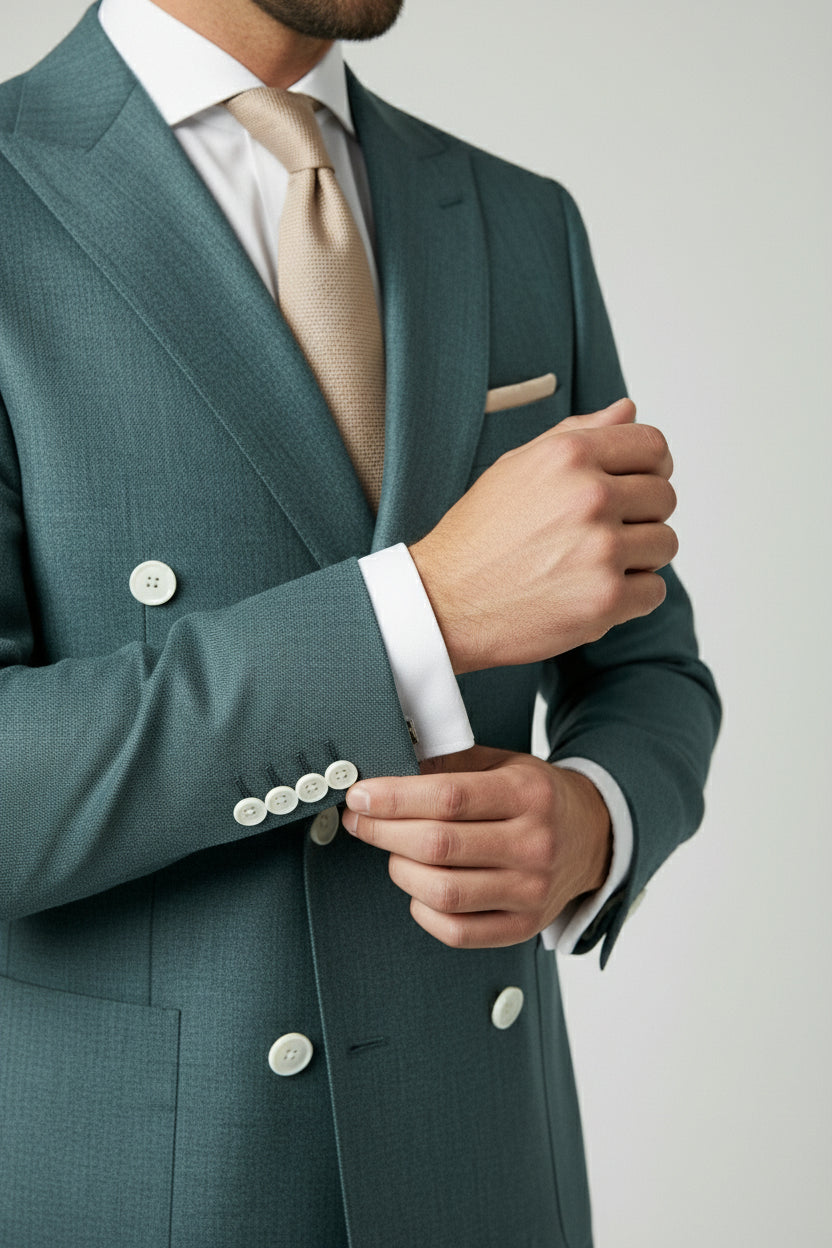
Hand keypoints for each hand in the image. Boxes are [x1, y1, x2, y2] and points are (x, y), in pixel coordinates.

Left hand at [341, 745, 611, 948]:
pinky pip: (457, 931)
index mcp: (528, 794)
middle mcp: (534, 844)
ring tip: (395, 853)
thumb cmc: (535, 796)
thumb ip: (451, 765)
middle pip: (439, 846)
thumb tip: (388, 768)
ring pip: (443, 892)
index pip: (449, 798)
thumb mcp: (503, 764)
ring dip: (401, 871)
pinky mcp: (524, 927)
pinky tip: (419, 888)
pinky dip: (423, 910)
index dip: (395, 799)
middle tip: (361, 821)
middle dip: (384, 832)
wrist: (592, 837)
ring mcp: (531, 891)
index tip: (361, 795)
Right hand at [409, 398, 676, 672]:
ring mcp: (601, 550)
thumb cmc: (479, 534)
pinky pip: (654, 591)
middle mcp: (590, 496)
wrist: (444, 601)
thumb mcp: (519, 466)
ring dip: (637, 557)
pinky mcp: (605, 600)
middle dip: (641, 515)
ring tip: (592, 564)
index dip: (653, 466)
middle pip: (664, 497)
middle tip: (601, 534)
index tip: (638, 485)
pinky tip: (590, 592)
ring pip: (664, 544)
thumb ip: (578, 433)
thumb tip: (629, 410)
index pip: (653, 445)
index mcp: (570, 455)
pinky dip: (631, 596)